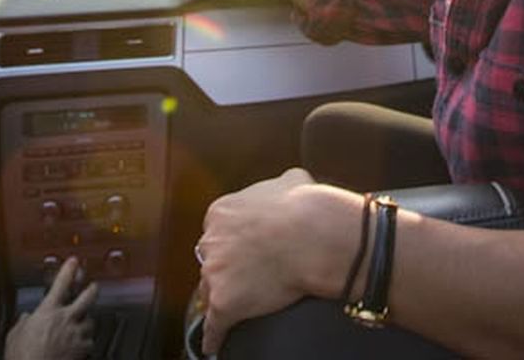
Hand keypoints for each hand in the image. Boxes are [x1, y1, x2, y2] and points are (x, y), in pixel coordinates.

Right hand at [5, 258, 97, 359]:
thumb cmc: (22, 358)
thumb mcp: (15, 336)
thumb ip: (23, 324)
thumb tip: (26, 319)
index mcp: (48, 311)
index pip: (61, 283)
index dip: (69, 269)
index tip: (74, 262)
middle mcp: (66, 319)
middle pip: (87, 296)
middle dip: (92, 289)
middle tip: (93, 285)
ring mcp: (76, 334)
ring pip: (90, 321)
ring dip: (86, 322)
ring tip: (84, 322)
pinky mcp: (82, 350)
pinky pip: (90, 342)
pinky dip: (87, 342)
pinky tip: (83, 344)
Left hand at [197, 167, 327, 355]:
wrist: (313, 234)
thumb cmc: (304, 205)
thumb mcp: (289, 180)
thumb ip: (275, 185)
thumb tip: (286, 185)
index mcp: (221, 212)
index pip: (217, 231)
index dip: (232, 242)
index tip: (246, 249)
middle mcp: (211, 240)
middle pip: (210, 260)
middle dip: (225, 266)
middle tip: (247, 274)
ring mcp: (214, 273)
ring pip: (210, 291)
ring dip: (222, 296)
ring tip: (238, 305)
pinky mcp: (223, 303)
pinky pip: (213, 327)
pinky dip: (214, 336)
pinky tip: (216, 344)